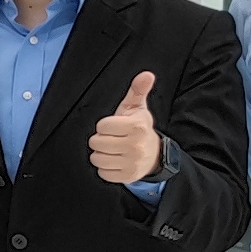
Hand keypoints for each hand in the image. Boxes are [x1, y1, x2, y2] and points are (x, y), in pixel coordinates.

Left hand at [88, 70, 161, 184]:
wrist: (154, 155)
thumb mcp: (137, 108)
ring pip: (97, 158)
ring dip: (101, 154)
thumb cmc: (139, 129)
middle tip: (113, 138)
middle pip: (96, 143)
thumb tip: (147, 74)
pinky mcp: (128, 176)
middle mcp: (136, 146)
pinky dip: (105, 168)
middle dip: (101, 139)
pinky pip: (102, 173)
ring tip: (113, 150)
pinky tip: (115, 161)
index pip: (102, 126)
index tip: (114, 127)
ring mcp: (132, 163)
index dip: (105, 126)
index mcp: (137, 127)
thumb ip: (138, 90)